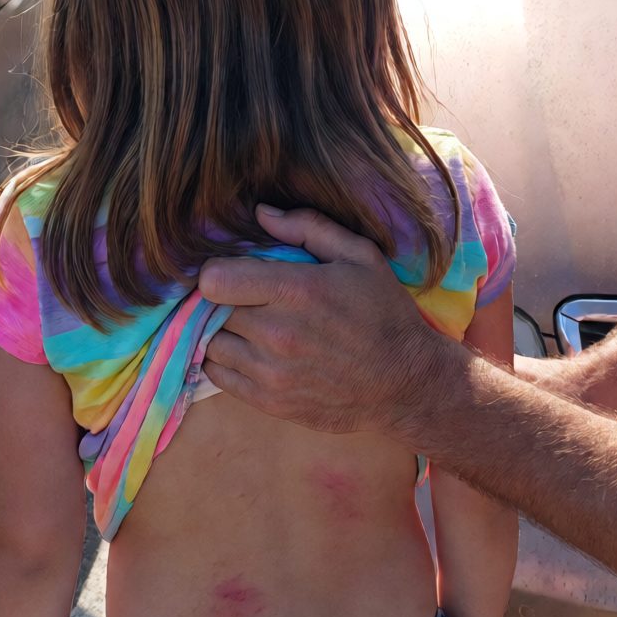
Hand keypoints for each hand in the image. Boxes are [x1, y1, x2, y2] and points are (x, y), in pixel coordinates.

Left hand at [199, 206, 459, 436]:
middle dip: (225, 300)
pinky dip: (224, 361)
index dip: (219, 271)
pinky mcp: (269, 402)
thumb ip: (308, 228)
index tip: (235, 272)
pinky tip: (249, 351)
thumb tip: (260, 213)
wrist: (405, 384)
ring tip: (250, 326)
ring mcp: (271, 373)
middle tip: (246, 298)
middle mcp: (278, 334)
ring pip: (211, 343)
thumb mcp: (360, 257)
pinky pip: (216, 377)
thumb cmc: (384, 314)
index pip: (214, 280)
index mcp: (298, 291)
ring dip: (223, 331)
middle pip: (211, 310)